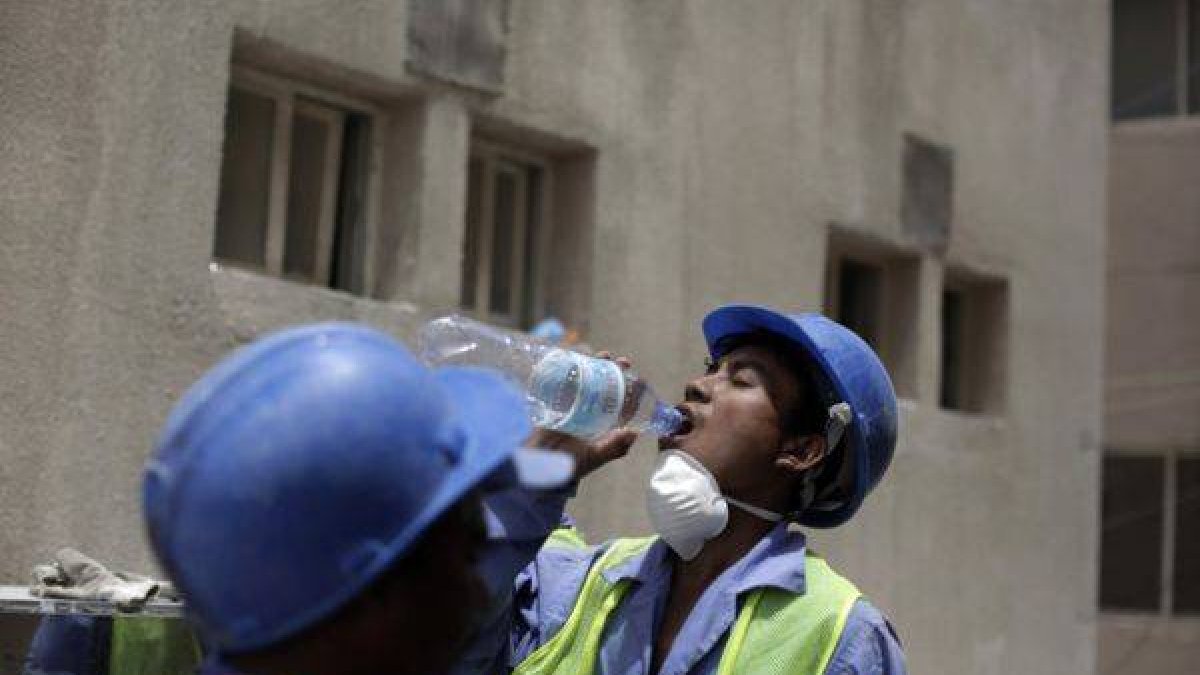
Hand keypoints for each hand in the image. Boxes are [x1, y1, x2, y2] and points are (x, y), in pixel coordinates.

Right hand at [525, 351, 638, 478]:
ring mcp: (571, 402)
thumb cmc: (570, 463)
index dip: (628, 389)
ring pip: (585, 377)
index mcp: (600, 421)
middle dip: (612, 370)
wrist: (542, 465)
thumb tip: (634, 433)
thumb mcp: (595, 456)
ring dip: (595, 364)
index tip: (639, 380)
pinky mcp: (554, 399)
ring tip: (604, 356)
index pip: (618, 400)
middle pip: (602, 383)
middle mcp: (587, 409)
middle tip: (622, 363)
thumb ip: (614, 447)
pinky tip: (577, 359)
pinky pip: (562, 379)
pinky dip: (569, 367)